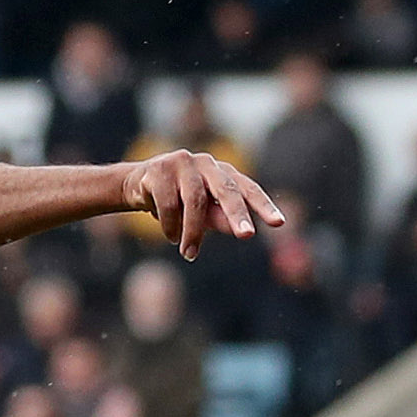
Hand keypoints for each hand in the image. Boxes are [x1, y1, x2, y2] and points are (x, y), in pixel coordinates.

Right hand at [123, 152, 285, 258]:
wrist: (137, 185)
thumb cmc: (179, 200)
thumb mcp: (203, 213)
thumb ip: (221, 219)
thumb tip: (242, 230)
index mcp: (223, 173)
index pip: (248, 188)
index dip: (263, 206)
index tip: (279, 223)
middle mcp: (207, 164)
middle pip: (227, 189)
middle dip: (237, 214)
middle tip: (247, 236)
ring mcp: (182, 163)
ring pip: (195, 202)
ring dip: (192, 233)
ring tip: (189, 254)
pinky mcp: (159, 170)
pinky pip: (169, 204)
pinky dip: (170, 225)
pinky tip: (170, 236)